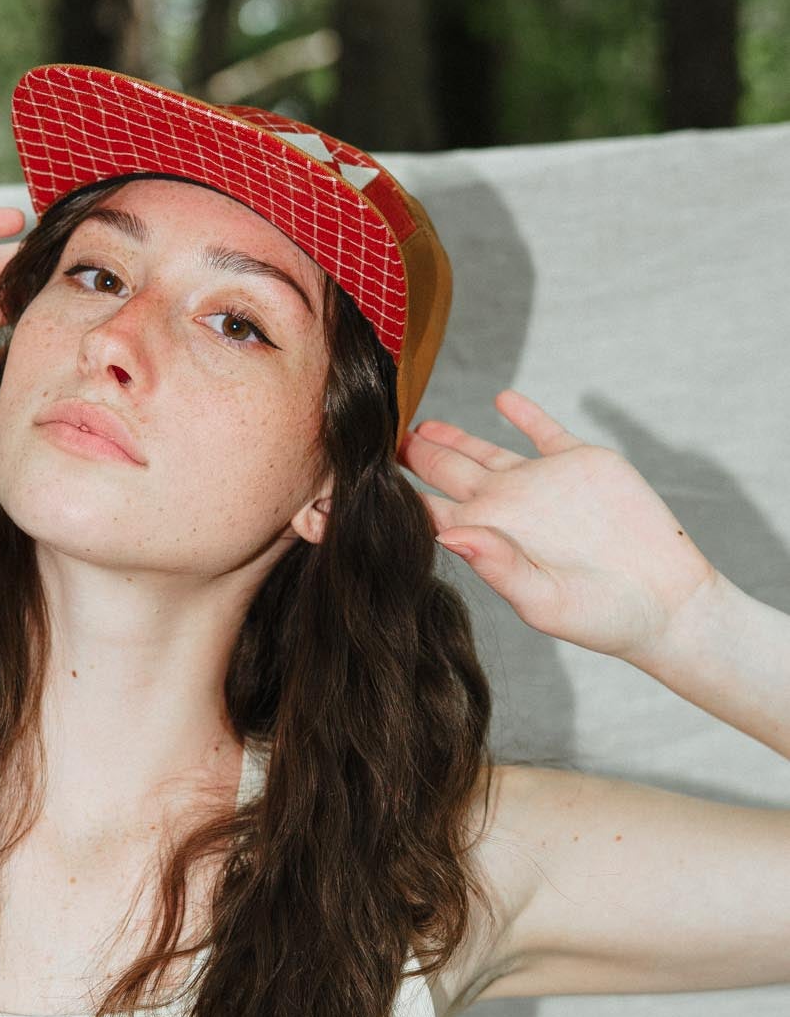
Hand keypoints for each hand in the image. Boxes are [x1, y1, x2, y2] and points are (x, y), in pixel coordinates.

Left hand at [396, 387, 720, 662]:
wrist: (664, 603)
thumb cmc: (599, 617)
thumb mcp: (543, 600)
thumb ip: (497, 566)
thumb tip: (452, 534)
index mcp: (486, 537)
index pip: (427, 511)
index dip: (392, 497)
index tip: (352, 482)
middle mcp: (505, 505)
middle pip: (445, 472)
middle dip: (410, 457)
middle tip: (373, 436)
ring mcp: (540, 481)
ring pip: (483, 449)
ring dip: (452, 436)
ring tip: (420, 423)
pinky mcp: (579, 461)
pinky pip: (544, 429)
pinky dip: (523, 413)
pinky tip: (502, 400)